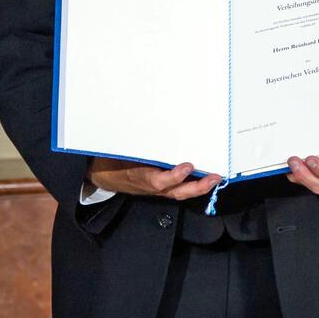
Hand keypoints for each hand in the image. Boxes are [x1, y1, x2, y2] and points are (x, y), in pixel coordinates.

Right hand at [87, 158, 220, 199]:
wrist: (103, 175)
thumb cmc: (113, 159)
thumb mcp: (121, 150)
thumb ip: (138, 145)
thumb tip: (151, 124)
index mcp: (139, 176)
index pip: (158, 181)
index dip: (173, 176)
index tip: (186, 166)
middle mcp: (150, 186)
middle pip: (175, 191)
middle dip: (196, 186)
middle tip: (213, 178)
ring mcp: (157, 189)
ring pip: (179, 192)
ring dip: (199, 187)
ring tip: (215, 178)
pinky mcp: (161, 188)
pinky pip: (179, 189)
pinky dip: (193, 185)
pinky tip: (206, 178)